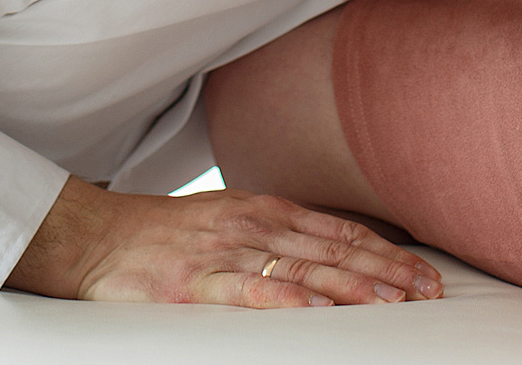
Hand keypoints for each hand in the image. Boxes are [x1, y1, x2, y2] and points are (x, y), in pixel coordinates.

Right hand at [8, 177, 443, 307]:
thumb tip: (325, 254)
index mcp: (260, 211)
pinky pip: (247, 292)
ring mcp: (224, 253)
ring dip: (352, 286)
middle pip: (331, 250)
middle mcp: (250, 226)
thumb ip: (272, 235)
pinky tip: (316, 310)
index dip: (383, 251)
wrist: (94, 236)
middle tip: (427, 290)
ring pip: (301, 270)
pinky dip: (285, 300)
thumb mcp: (225, 220)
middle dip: (385, 271)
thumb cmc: (159, 235)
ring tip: (392, 302)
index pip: (337, 232)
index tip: (421, 271)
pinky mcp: (195, 284)